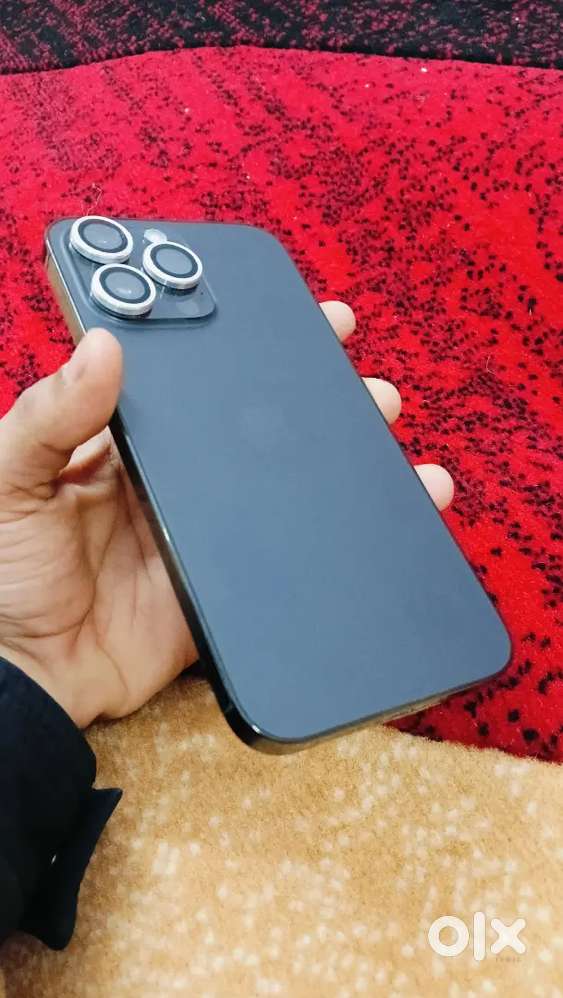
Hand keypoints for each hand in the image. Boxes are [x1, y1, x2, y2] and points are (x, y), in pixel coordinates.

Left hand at [0, 302, 451, 727]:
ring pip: (279, 490)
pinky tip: (378, 517)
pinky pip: (284, 560)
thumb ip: (48, 417)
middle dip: (308, 396)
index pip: (189, 381)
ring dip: (334, 460)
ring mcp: (201, 538)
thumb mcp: (6, 481)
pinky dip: (333, 541)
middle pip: (250, 432)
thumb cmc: (0, 576)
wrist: (24, 681)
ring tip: (384, 430)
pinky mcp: (220, 591)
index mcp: (123, 446)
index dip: (236, 344)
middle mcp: (171, 484)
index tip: (287, 312)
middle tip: (357, 372)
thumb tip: (103, 344)